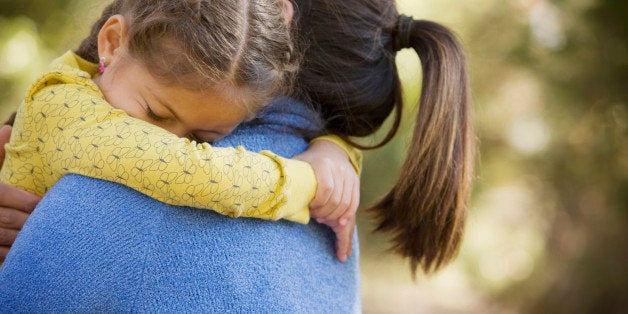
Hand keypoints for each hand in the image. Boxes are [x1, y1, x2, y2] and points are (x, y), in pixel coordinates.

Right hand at [0, 125, 40, 260]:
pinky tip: (34, 253)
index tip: (47, 203)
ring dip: (28, 241)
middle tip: (58, 223)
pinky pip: (0, 257)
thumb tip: (8, 128)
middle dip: (32, 222)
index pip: (2, 194)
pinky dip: (16, 256)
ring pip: (5, 240)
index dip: (26, 201)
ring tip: (52, 239)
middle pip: (6, 220)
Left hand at [294, 139, 359, 261]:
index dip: (318, 203)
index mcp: (324, 164)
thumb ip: (289, 179)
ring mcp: (350, 177)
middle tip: (315, 218)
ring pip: (346, 204)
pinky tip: (340, 226)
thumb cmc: (309, 162)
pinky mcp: (355, 184)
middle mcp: (340, 170)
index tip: (310, 210)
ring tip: (324, 220)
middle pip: (336, 199)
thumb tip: (271, 197)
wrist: (331, 150)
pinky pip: (354, 204)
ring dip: (335, 217)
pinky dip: (347, 217)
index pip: (326, 188)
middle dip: (326, 213)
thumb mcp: (297, 165)